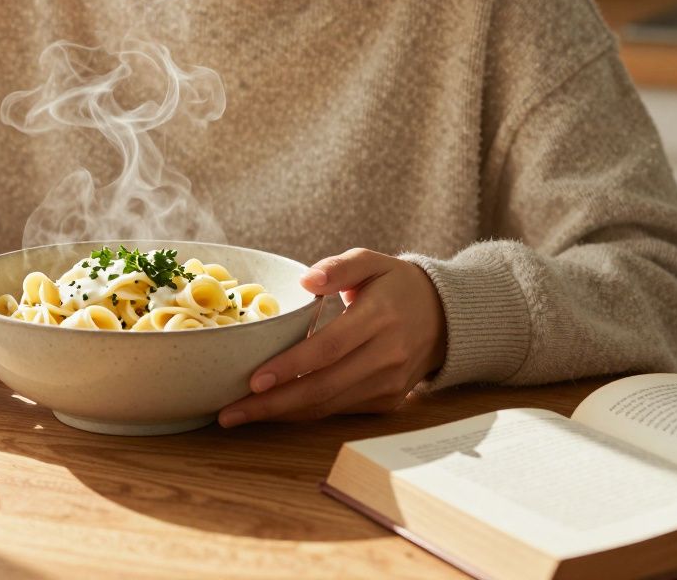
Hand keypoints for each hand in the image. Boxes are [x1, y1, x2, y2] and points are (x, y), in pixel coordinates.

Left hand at [218, 248, 447, 426]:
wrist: (445, 316)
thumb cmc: (397, 285)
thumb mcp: (372, 261)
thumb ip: (339, 266)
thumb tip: (307, 279)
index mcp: (379, 318)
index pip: (329, 348)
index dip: (291, 366)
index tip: (254, 380)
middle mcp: (387, 355)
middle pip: (323, 387)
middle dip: (273, 404)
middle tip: (230, 411)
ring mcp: (389, 383)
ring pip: (328, 405)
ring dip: (282, 414)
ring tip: (240, 415)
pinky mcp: (388, 400)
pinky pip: (339, 410)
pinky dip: (304, 413)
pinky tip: (273, 410)